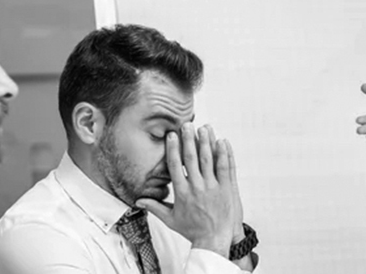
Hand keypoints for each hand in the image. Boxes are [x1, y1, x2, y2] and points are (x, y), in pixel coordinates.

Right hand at [136, 124, 238, 256]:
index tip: (171, 135)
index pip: (175, 166)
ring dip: (206, 142)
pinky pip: (226, 168)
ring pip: (209, 160)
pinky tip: (222, 141)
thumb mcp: (171, 219)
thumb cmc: (192, 230)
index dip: (173, 149)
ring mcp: (213, 187)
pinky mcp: (227, 189)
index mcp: (182, 193)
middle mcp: (197, 188)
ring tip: (204, 127)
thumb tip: (138, 201)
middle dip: (189, 139)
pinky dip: (224, 154)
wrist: (214, 240)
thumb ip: (155, 207)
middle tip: (187, 124)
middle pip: (192, 158)